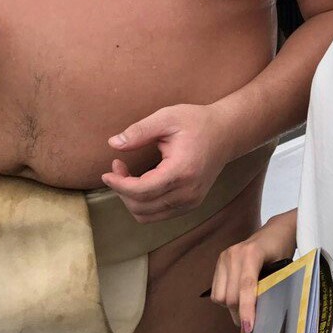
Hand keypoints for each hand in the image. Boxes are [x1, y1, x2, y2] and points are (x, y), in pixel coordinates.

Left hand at [102, 103, 232, 221]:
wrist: (226, 133)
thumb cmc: (196, 122)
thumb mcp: (167, 117)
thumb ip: (140, 131)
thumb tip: (113, 144)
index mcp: (182, 171)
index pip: (142, 191)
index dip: (119, 185)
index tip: (106, 173)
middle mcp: (188, 192)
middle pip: (141, 207)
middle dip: (122, 190)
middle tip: (117, 166)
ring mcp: (191, 201)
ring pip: (147, 215)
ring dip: (130, 199)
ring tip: (126, 175)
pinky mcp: (190, 203)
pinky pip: (158, 214)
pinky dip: (142, 202)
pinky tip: (140, 182)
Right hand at [210, 210, 297, 331]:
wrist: (276, 231)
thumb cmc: (282, 250)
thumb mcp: (282, 267)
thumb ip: (271, 287)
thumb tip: (263, 316)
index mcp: (251, 254)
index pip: (246, 287)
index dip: (247, 310)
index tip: (249, 328)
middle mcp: (233, 254)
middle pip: (230, 296)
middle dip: (240, 314)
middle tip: (251, 324)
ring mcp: (224, 257)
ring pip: (220, 296)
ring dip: (231, 308)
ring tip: (244, 309)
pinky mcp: (219, 261)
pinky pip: (216, 291)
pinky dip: (225, 300)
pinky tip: (237, 298)